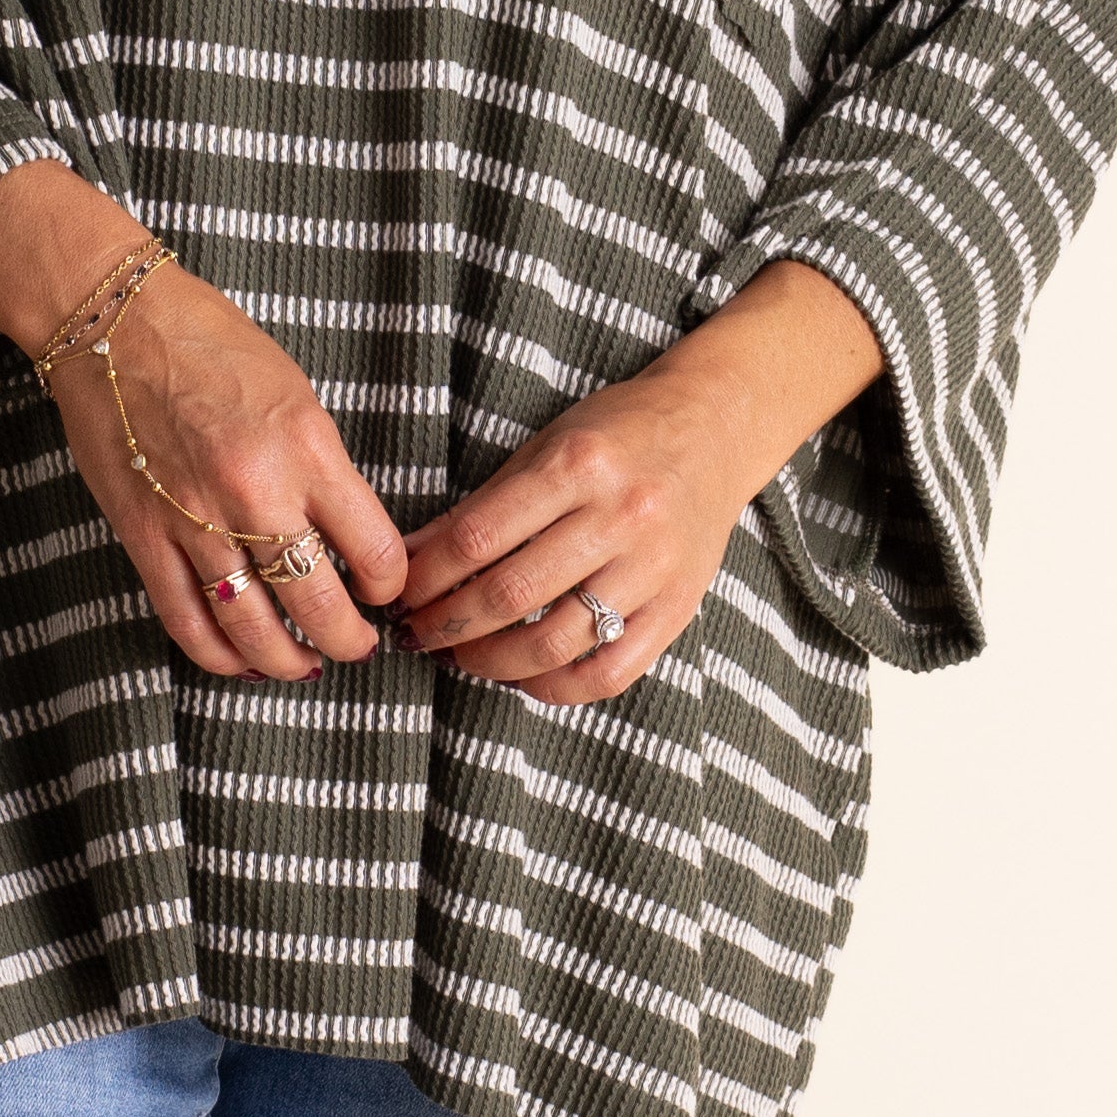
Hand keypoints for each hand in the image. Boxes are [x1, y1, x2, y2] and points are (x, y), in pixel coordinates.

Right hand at [0, 163, 407, 682]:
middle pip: (321, 607)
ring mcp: (195, 521)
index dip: (391, 586)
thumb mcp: (297, 395)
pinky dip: (218, 656)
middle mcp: (255, 493)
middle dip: (351, 642)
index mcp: (307, 449)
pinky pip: (186, 621)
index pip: (375, 551)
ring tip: (304, 666)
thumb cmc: (211, 344)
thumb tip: (349, 538)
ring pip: (253, 629)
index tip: (386, 589)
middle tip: (359, 645)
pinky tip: (240, 662)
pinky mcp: (144, 536)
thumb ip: (325, 470)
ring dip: (287, 663)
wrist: (113, 322)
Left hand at [394, 262, 884, 701]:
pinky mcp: (678, 608)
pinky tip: (524, 678)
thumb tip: (410, 557)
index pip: (477, 539)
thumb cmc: (619, 433)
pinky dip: (557, 688)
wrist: (716, 428)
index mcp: (578, 466)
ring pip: (554, 643)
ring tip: (460, 657)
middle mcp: (619, 517)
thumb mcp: (547, 446)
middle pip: (510, 596)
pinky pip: (611, 672)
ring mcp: (653, 568)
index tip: (400, 594)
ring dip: (489, 662)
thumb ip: (484, 505)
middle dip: (447, 626)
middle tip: (416, 634)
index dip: (426, 577)